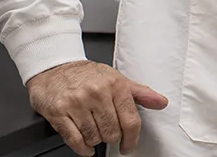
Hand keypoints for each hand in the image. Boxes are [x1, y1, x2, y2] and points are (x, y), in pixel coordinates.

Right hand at [26, 60, 167, 155]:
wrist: (55, 68)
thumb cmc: (87, 75)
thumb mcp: (117, 78)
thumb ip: (140, 93)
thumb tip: (161, 102)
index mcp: (115, 85)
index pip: (130, 120)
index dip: (132, 138)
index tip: (129, 146)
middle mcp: (96, 93)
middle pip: (112, 132)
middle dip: (112, 137)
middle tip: (108, 133)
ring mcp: (76, 103)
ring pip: (93, 137)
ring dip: (95, 140)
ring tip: (94, 131)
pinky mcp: (58, 112)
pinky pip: (74, 140)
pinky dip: (82, 148)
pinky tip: (85, 145)